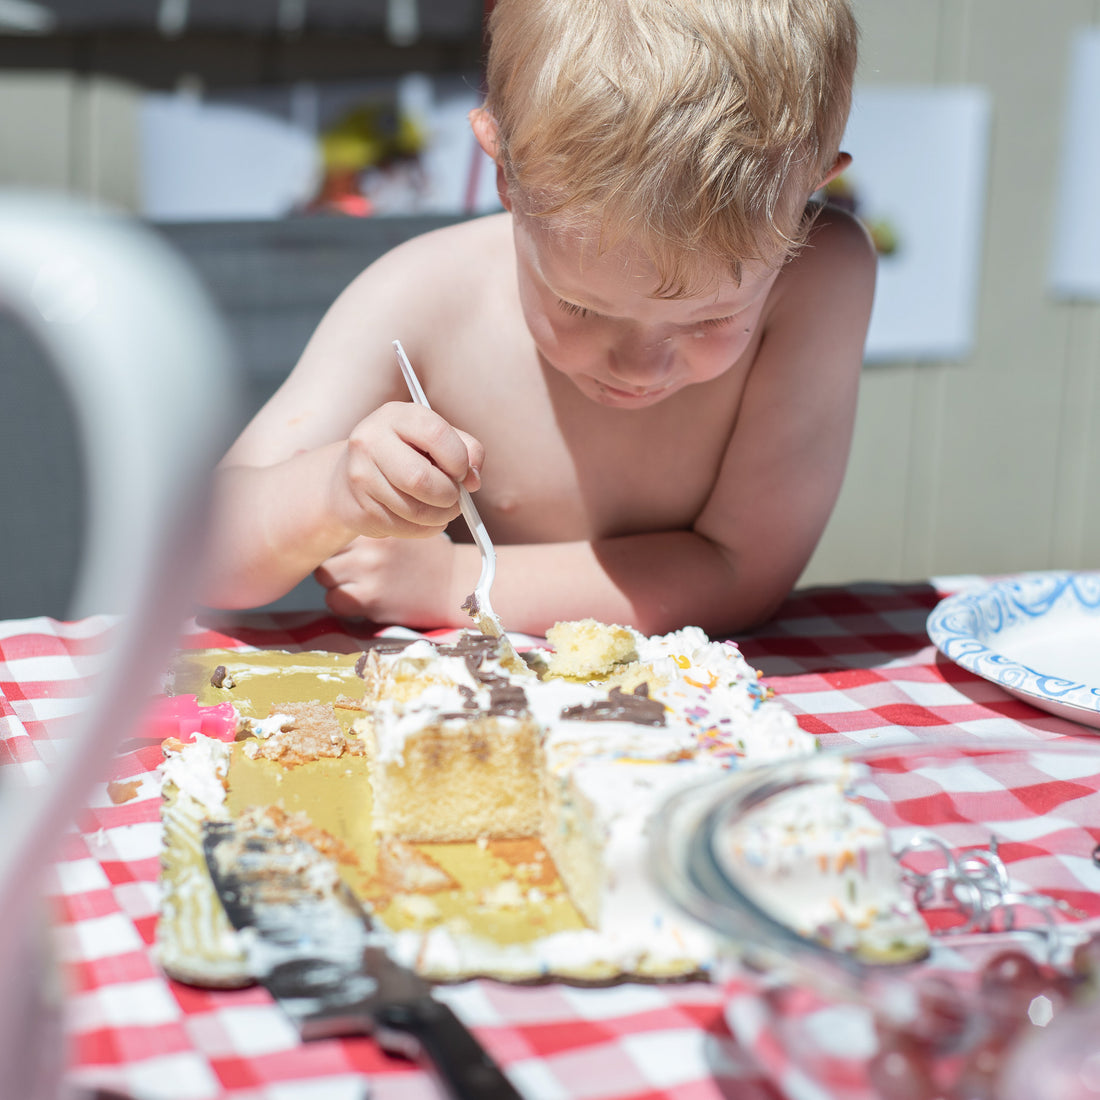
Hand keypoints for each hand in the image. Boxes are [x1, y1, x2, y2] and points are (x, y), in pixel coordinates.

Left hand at [313, 532, 461, 626]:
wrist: (457, 585)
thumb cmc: (428, 557)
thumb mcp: (404, 526)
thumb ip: (373, 524)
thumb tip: (331, 527)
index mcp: (378, 522)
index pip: (334, 529)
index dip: (340, 542)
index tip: (351, 550)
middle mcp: (370, 545)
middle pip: (326, 552)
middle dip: (337, 561)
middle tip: (356, 567)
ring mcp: (368, 572)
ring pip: (325, 576)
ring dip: (339, 582)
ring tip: (362, 582)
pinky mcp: (369, 599)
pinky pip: (334, 601)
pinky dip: (345, 603)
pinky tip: (366, 598)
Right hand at [334, 402, 482, 539]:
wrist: (348, 476)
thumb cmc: (403, 454)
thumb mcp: (433, 438)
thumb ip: (465, 449)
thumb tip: (473, 479)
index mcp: (395, 416)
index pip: (436, 433)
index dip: (459, 459)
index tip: (464, 473)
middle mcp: (370, 441)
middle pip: (420, 479)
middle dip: (449, 495)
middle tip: (455, 498)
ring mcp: (359, 476)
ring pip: (414, 510)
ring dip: (440, 517)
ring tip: (443, 510)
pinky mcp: (357, 510)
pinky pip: (403, 528)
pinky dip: (424, 529)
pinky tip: (424, 520)